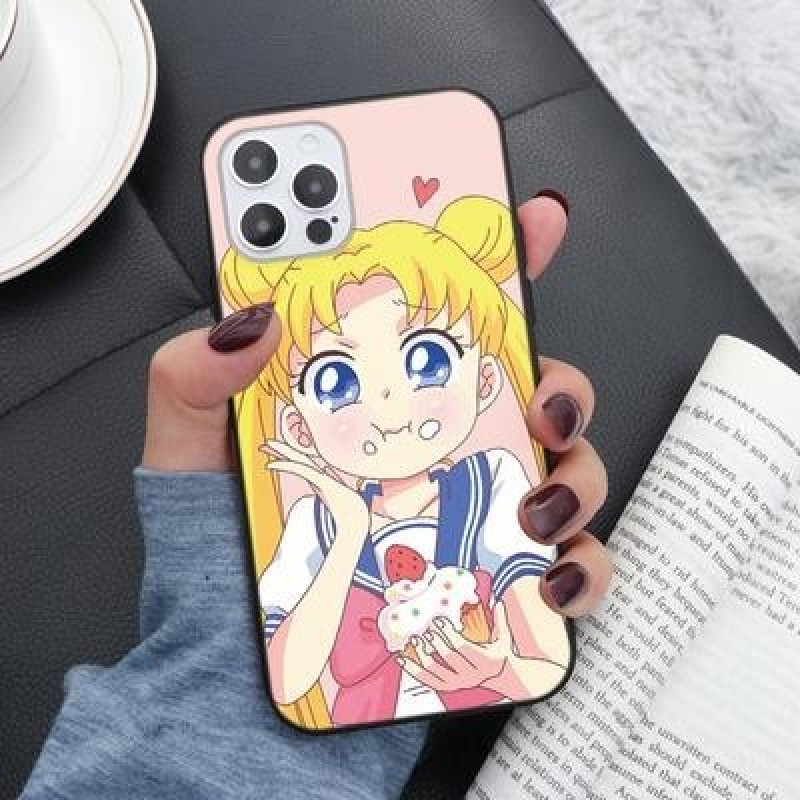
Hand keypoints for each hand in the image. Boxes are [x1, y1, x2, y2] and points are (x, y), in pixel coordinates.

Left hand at [141, 191, 610, 616]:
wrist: (231, 653)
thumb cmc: (219, 542)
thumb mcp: (193, 443)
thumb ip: (198, 374)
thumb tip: (251, 321)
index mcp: (383, 393)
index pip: (450, 317)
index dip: (502, 261)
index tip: (534, 221)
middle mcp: (440, 441)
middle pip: (535, 387)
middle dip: (562, 382)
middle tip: (537, 398)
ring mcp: (472, 506)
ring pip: (567, 468)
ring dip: (575, 475)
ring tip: (534, 501)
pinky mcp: (489, 574)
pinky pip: (567, 563)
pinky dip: (582, 568)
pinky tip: (550, 575)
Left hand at [399, 605, 516, 691]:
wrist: (500, 677)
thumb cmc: (499, 653)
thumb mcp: (504, 638)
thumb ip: (501, 620)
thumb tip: (499, 602)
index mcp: (485, 661)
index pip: (463, 646)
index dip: (449, 633)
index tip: (439, 620)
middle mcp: (471, 675)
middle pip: (448, 657)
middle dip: (435, 641)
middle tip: (424, 628)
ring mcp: (458, 683)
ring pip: (434, 671)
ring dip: (421, 655)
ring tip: (414, 640)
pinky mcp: (447, 687)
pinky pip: (426, 680)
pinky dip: (412, 669)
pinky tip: (402, 658)